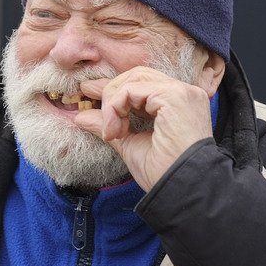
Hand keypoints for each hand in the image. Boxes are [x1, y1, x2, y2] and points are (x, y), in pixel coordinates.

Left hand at [72, 67, 213, 191]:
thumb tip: (81, 117)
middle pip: (137, 76)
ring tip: (110, 131)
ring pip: (133, 80)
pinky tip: (114, 131)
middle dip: (109, 89)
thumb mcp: (130, 145)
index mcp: (178, 104)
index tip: (88, 95)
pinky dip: (115, 107)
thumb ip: (110, 125)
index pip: (142, 84)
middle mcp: (184, 93)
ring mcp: (181, 92)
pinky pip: (131, 90)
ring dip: (112, 102)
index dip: (114, 90)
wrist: (181, 190)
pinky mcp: (174, 96)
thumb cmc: (163, 173)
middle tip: (87, 99)